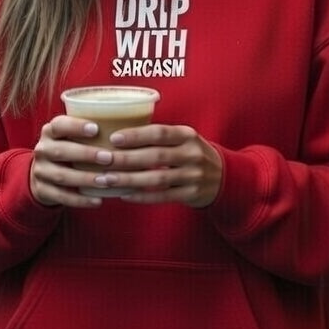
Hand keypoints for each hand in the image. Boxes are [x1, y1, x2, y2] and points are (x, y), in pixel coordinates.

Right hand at [30, 115, 110, 207]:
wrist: (44, 174)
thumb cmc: (70, 148)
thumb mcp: (72, 136)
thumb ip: (90, 131)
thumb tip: (126, 119)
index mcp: (50, 131)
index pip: (59, 125)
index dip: (76, 126)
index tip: (96, 129)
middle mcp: (42, 149)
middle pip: (61, 151)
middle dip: (86, 154)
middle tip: (108, 158)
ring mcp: (40, 171)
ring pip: (62, 175)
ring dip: (85, 178)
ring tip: (106, 180)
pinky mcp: (42, 190)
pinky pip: (61, 196)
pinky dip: (80, 200)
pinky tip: (98, 201)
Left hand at [90, 123, 222, 207]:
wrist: (225, 177)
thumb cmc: (192, 153)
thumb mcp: (183, 138)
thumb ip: (159, 136)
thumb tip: (119, 132)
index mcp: (187, 135)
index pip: (159, 132)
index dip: (136, 135)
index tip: (113, 138)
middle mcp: (192, 154)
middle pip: (155, 156)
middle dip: (126, 158)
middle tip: (103, 160)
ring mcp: (193, 175)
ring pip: (157, 178)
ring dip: (129, 179)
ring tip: (108, 179)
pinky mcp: (192, 194)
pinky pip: (163, 197)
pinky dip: (142, 196)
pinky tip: (125, 195)